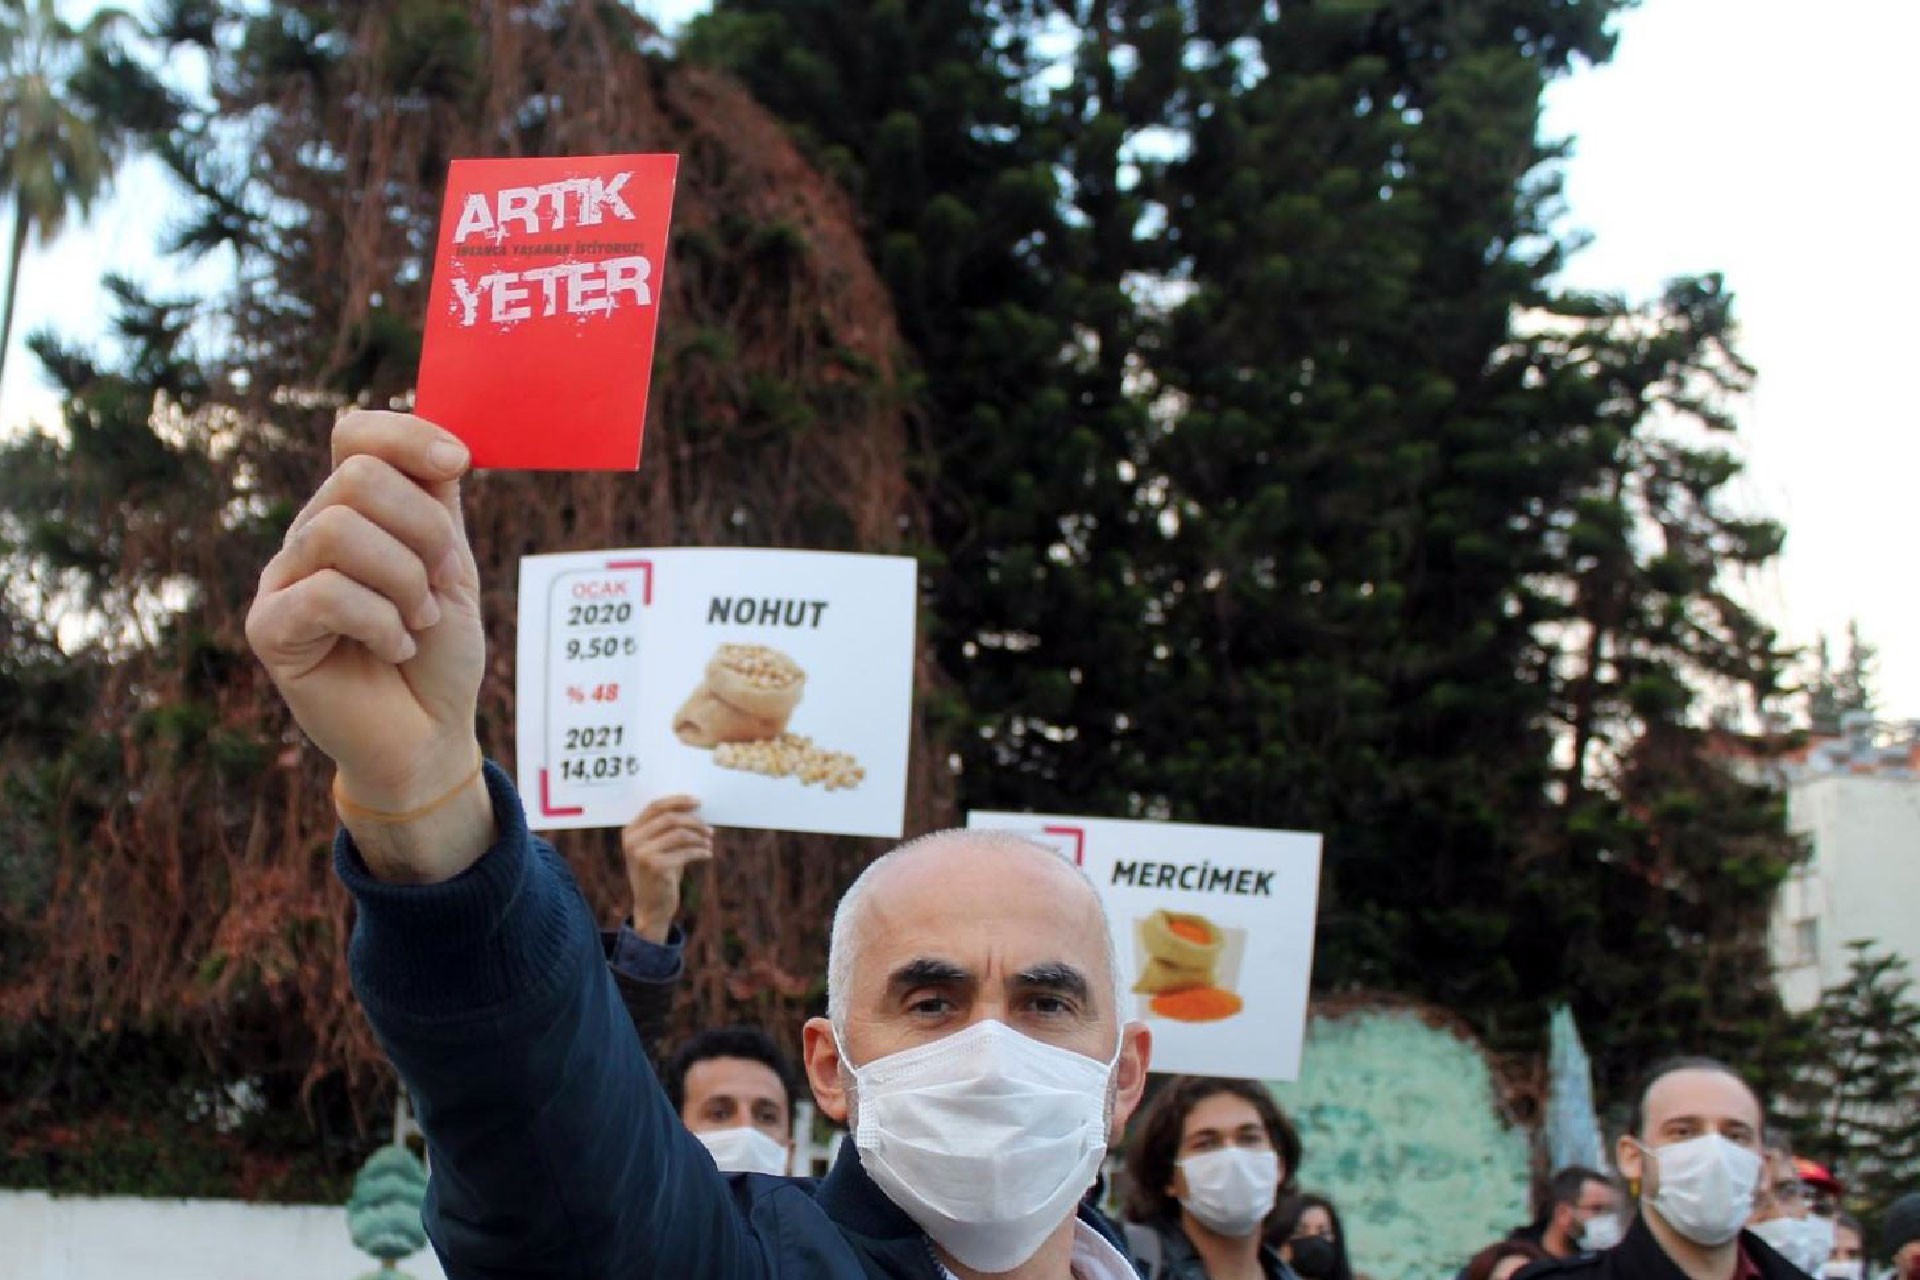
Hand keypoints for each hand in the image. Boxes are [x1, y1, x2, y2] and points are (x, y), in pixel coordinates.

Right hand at [246, 411, 491, 882]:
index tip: (459, 463)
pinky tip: (393, 648)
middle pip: (356, 478)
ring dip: (404, 581)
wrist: (430, 735)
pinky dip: (379, 622)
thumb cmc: (440, 654)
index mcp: (355, 511)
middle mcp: (311, 535)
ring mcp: (283, 579)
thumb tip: (443, 441)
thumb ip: (438, 504)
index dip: (406, 435)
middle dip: (424, 531)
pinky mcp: (270, 629)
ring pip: (339, 531)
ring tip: (417, 621)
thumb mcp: (452, 566)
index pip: (354, 434)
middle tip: (440, 586)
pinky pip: (325, 594)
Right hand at [620, 795, 712, 941]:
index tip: (698, 801)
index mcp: (630, 831)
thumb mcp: (658, 848)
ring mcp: (642, 854)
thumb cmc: (660, 873)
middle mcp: (632, 841)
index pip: (655, 806)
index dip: (678, 801)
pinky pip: (686, 852)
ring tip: (709, 842)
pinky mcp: (656, 867)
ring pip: (680, 833)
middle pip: (669, 817)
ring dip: (699, 836)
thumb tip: (695, 808)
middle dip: (694, 821)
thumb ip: (668, 829)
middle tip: (709, 828)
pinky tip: (708, 854)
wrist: (651, 908)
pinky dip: (701, 851)